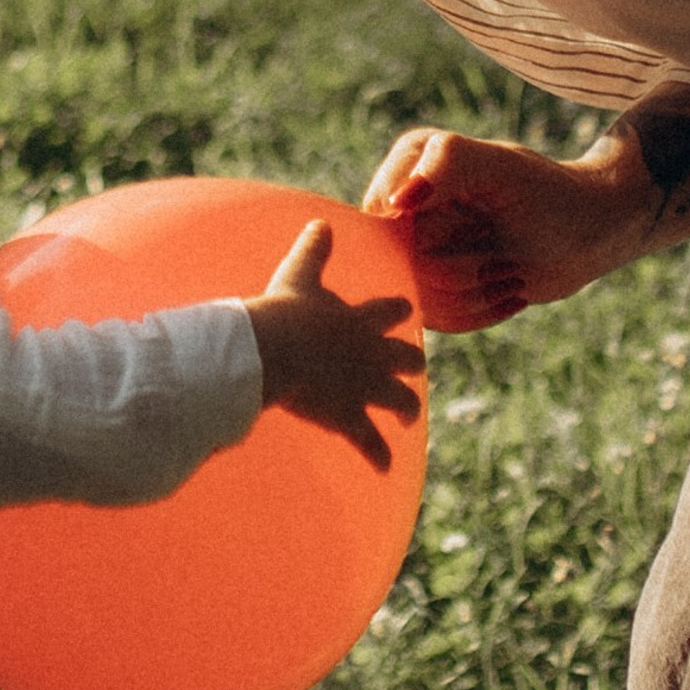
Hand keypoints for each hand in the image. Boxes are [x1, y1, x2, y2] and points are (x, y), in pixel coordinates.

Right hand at [245, 220, 423, 468]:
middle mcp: (372, 353)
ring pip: (400, 400)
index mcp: (361, 320)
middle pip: (408, 358)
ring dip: (406, 408)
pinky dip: (378, 456)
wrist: (274, 350)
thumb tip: (320, 222)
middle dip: (413, 363)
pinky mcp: (350, 416)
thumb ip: (313, 250)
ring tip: (409, 417)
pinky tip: (385, 468)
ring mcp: (365, 387)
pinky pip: (370, 442)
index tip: (409, 312)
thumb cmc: (283, 312)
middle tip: (415, 368)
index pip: (392, 311)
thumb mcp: (298, 274)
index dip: (400, 311)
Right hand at [362, 127, 657, 334]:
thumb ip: (447, 165)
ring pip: (416, 299)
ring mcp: (412, 247)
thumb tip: (394, 201)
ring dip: (474, 297)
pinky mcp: (428, 283)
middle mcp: (401, 203)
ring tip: (508, 272)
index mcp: (409, 161)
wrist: (589, 233)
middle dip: (459, 274)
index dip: (432, 243)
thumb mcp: (505, 170)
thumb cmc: (554, 194)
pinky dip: (477, 314)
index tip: (485, 228)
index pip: (383, 224)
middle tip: (504, 261)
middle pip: (398, 268)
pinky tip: (506, 291)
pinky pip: (432, 319)